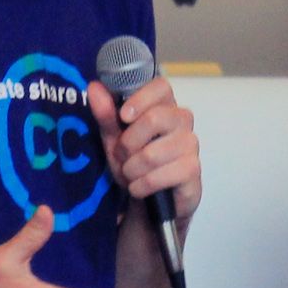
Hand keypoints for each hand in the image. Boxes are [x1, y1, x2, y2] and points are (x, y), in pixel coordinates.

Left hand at [90, 76, 200, 223]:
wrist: (148, 202)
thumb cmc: (133, 163)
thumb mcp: (114, 139)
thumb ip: (106, 114)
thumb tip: (94, 87)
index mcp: (164, 106)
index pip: (162, 86)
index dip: (141, 98)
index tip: (123, 116)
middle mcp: (182, 121)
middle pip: (155, 118)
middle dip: (128, 144)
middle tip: (122, 156)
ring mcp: (191, 145)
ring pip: (152, 153)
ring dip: (131, 169)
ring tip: (131, 174)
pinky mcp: (193, 171)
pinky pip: (161, 175)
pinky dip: (142, 185)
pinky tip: (139, 188)